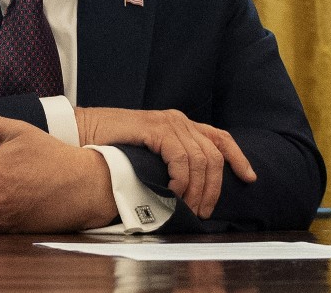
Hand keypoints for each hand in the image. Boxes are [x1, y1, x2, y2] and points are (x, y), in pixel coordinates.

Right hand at [74, 106, 256, 218]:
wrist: (81, 132)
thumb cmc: (110, 147)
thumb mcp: (148, 153)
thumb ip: (169, 161)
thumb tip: (191, 188)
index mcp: (179, 124)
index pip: (220, 138)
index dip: (238, 158)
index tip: (249, 178)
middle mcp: (178, 120)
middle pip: (215, 155)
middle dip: (214, 188)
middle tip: (202, 212)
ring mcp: (167, 122)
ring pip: (202, 159)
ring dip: (197, 189)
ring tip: (186, 206)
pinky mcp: (155, 128)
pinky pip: (182, 157)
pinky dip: (182, 178)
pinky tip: (172, 191)